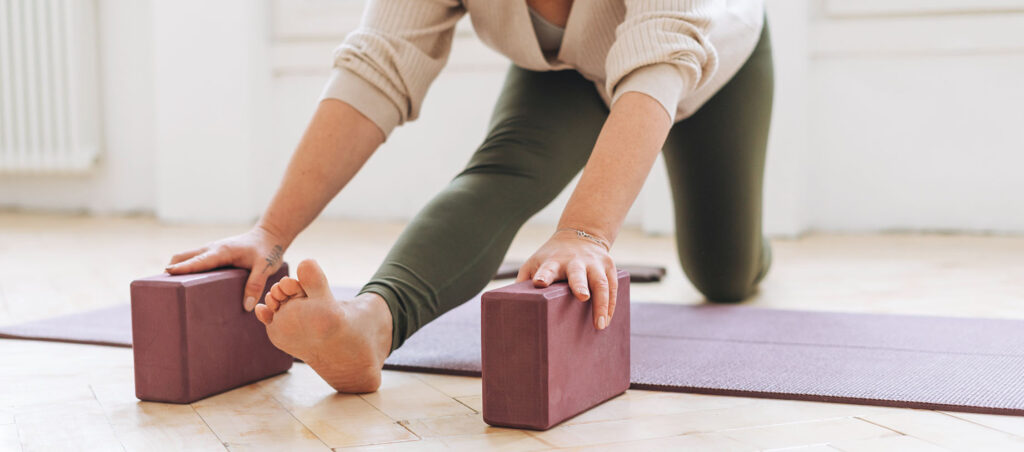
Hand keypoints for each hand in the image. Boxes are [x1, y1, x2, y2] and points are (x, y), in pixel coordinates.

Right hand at [165, 225, 288, 310]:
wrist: (270, 235)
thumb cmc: (268, 250)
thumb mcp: (266, 267)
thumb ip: (256, 284)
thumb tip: (246, 306)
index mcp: (222, 251)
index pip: (199, 260)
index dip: (184, 267)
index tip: (167, 273)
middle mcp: (213, 249)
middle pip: (185, 256)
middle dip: (172, 268)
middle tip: (160, 285)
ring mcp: (212, 250)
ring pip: (188, 257)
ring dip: (177, 267)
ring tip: (168, 287)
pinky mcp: (214, 254)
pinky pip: (195, 260)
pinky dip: (186, 267)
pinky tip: (185, 282)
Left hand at [516, 229, 617, 329]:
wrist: (580, 234)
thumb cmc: (551, 258)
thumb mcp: (535, 263)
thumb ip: (523, 282)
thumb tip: (509, 307)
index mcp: (553, 261)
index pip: (547, 268)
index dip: (543, 275)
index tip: (539, 283)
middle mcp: (575, 261)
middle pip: (578, 273)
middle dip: (580, 284)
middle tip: (582, 296)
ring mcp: (594, 263)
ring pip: (601, 282)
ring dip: (601, 303)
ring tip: (600, 324)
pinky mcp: (608, 266)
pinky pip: (612, 287)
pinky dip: (610, 305)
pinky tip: (606, 320)